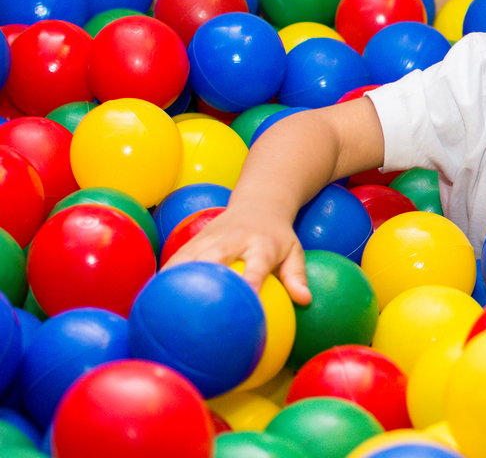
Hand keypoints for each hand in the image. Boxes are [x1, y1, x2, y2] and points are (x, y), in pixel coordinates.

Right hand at [163, 205, 312, 305]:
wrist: (259, 202)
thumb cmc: (278, 236)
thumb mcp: (294, 251)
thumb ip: (297, 275)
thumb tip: (305, 300)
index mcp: (261, 245)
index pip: (256, 266)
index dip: (249, 284)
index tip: (245, 307)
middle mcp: (233, 240)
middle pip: (212, 258)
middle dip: (199, 280)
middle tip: (186, 313)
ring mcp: (210, 239)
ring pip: (186, 258)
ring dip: (171, 281)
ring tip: (153, 311)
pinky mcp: (193, 240)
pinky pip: (174, 260)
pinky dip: (162, 278)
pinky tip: (149, 301)